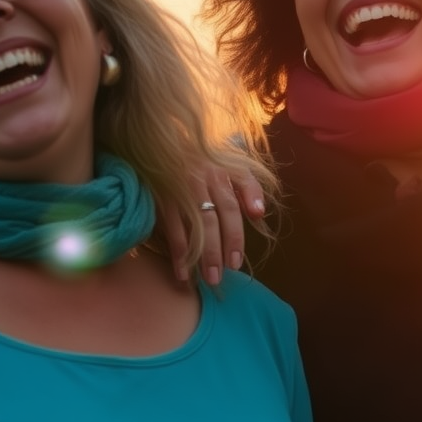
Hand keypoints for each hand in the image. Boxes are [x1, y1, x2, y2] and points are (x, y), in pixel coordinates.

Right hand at [158, 163, 265, 284]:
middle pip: (214, 218)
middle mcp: (202, 178)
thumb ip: (248, 188)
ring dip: (203, 254)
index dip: (235, 236)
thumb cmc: (202, 162)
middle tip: (221, 276)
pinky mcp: (162, 196)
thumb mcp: (229, 166)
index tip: (236, 262)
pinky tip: (182, 271)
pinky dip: (178, 250)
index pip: (232, 207)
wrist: (161, 143)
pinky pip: (172, 226)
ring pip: (196, 224)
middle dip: (219, 250)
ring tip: (208, 278)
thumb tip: (259, 214)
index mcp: (221, 173)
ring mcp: (181, 187)